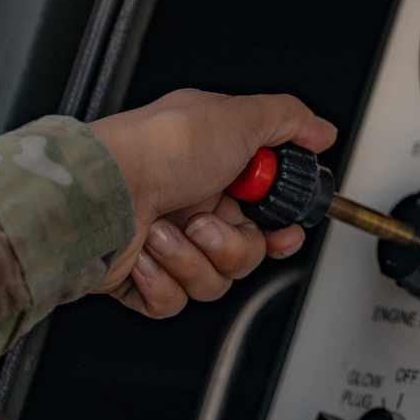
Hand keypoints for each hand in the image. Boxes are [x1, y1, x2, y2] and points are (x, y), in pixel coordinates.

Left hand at [88, 90, 336, 317]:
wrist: (98, 193)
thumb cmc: (155, 150)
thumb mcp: (236, 117)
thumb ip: (288, 120)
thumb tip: (321, 130)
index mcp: (217, 170)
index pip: (267, 214)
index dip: (280, 231)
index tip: (282, 234)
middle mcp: (193, 205)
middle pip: (246, 254)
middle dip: (231, 246)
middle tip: (207, 225)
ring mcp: (167, 243)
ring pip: (214, 282)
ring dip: (191, 259)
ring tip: (165, 232)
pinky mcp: (142, 278)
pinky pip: (174, 302)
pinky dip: (161, 281)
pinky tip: (146, 254)